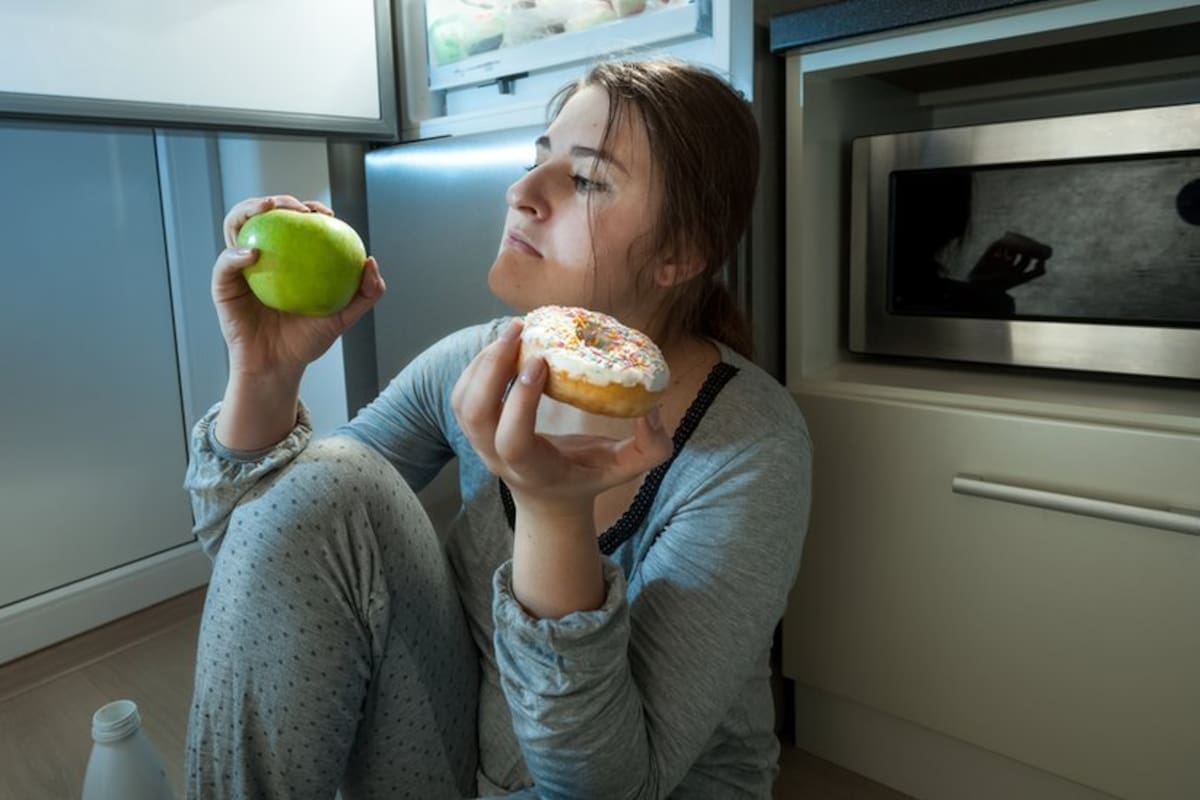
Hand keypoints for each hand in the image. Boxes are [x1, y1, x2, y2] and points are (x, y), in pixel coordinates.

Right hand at [213, 195, 384, 379]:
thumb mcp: (343, 317)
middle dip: (276, 200)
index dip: (308, 208)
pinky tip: (253, 254)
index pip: (294, 222)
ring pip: (235, 226)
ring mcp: (239, 267)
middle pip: (261, 214)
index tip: (326, 214)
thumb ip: (364, 293)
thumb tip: (370, 261)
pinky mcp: (222, 285)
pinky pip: (224, 264)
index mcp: (287, 257)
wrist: (279, 366)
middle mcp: (262, 255)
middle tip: (297, 209)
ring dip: (248, 209)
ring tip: (268, 209)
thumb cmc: (307, 340)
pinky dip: (235, 254)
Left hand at [451, 319, 673, 522]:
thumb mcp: (625, 469)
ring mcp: (480, 444)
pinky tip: (503, 345)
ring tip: (512, 331)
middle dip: (491, 368)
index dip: (520, 401)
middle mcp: (498, 458)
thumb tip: (653, 410)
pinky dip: (476, 365)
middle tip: (519, 330)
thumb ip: (650, 447)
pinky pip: (462, 393)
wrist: (549, 498)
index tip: (540, 362)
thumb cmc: (587, 477)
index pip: (512, 440)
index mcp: (533, 469)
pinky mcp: (474, 428)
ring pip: (464, 401)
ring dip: (482, 361)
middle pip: (476, 414)